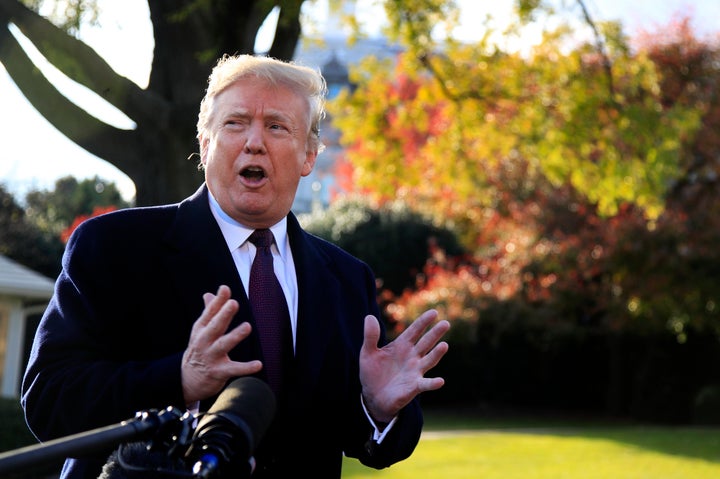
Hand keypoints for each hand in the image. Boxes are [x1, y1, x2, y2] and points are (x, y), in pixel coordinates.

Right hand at [181, 285, 261, 403]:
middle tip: (234, 303)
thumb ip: (209, 312)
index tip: (225, 288)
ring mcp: (211, 357)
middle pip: (215, 326)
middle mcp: (204, 342)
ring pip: (224, 345)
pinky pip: (234, 369)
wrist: (187, 380)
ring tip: (247, 326)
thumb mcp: (200, 331)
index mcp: (201, 329)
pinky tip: (258, 364)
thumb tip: (209, 293)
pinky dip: (246, 367)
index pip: (209, 313)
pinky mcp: (219, 372)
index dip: (218, 301)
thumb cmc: (199, 349)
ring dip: (235, 336)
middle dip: (224, 314)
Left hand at [359, 309, 449, 422]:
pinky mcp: (414, 387)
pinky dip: (433, 383)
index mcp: (402, 345)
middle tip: (445, 323)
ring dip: (437, 354)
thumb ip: (370, 336)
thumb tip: (369, 317)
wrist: (373, 397)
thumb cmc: (372, 373)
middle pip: (426, 342)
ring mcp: (415, 371)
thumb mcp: (368, 353)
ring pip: (429, 360)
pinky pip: (426, 384)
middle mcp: (412, 356)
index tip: (434, 312)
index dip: (423, 321)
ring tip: (444, 345)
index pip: (415, 330)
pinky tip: (440, 381)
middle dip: (435, 333)